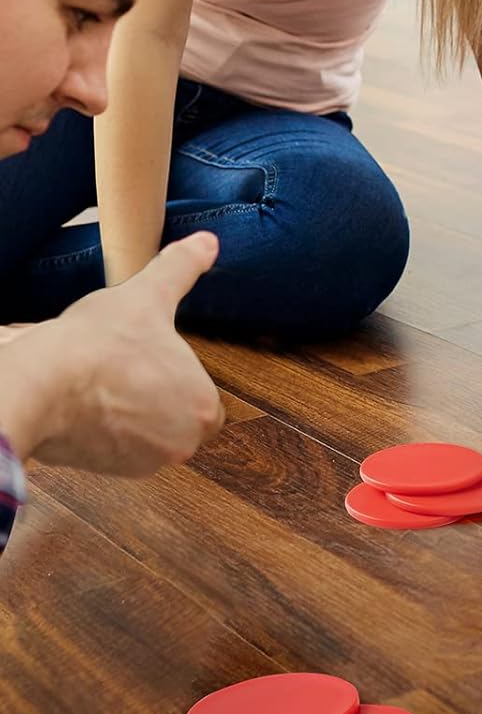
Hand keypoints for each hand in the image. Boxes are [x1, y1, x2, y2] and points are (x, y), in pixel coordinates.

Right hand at [20, 232, 224, 474]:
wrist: (41, 383)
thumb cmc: (100, 341)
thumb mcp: (148, 294)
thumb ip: (182, 268)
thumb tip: (209, 241)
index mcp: (203, 407)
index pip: (203, 397)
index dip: (178, 376)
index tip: (153, 360)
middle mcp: (180, 444)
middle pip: (175, 418)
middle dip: (156, 397)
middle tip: (128, 370)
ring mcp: (141, 463)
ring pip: (144, 434)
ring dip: (130, 415)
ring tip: (104, 383)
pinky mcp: (102, 471)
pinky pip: (113, 450)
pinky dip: (104, 432)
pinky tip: (87, 404)